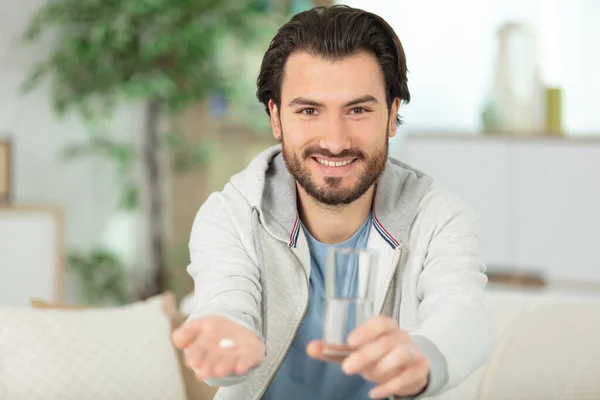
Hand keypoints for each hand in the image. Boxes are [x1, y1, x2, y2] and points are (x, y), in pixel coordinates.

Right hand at [172, 316, 264, 380]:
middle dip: (208, 367)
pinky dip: (244, 364)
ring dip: (224, 367)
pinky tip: (240, 367)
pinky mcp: (251, 355)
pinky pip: (248, 360)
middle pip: (212, 362)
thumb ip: (188, 331)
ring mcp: (235, 356)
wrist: (237, 325)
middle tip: (204, 372)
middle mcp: (219, 357)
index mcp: (203, 350)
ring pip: (229, 363)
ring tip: (219, 370)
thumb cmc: (214, 330)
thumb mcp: (199, 324)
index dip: (194, 357)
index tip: (192, 361)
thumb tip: (178, 339)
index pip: (196, 353)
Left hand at [307, 316, 428, 398]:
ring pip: (401, 356)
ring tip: (367, 376)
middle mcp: (401, 337)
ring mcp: (413, 352)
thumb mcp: (359, 350)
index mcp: (386, 327)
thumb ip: (336, 349)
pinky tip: (375, 392)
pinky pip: (407, 377)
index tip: (350, 341)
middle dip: (366, 355)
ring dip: (381, 368)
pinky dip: (389, 386)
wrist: (411, 365)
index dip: (366, 330)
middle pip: (387, 342)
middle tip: (347, 367)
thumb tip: (311, 348)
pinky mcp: (419, 369)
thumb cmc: (381, 353)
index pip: (380, 322)